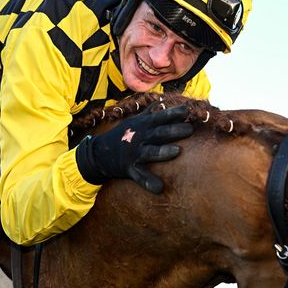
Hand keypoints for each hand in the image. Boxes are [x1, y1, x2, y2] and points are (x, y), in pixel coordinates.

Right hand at [75, 103, 193, 192]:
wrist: (97, 153)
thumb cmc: (122, 135)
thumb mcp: (134, 121)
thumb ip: (150, 112)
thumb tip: (163, 99)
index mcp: (142, 125)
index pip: (160, 116)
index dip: (174, 113)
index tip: (188, 109)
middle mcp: (139, 137)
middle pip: (159, 133)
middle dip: (174, 131)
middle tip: (190, 129)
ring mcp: (133, 153)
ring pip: (150, 152)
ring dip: (163, 151)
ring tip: (177, 151)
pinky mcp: (129, 168)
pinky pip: (139, 176)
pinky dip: (149, 182)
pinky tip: (159, 188)